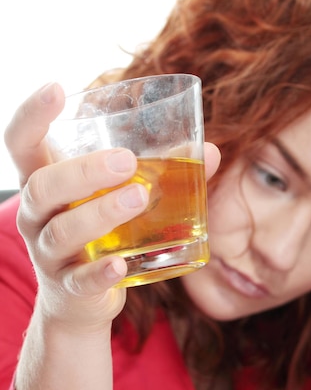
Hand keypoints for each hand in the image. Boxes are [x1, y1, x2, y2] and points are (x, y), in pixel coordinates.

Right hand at [5, 82, 220, 326]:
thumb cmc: (100, 236)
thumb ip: (159, 174)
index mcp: (45, 185)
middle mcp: (37, 217)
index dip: (31, 116)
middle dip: (81, 171)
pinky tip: (121, 265)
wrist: (79, 301)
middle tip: (126, 161)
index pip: (21, 144)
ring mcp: (50, 255)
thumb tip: (210, 152)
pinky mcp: (70, 289)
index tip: (56, 88)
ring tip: (140, 197)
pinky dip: (100, 273)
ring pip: (62, 232)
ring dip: (99, 214)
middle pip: (41, 187)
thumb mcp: (115, 199)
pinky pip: (80, 280)